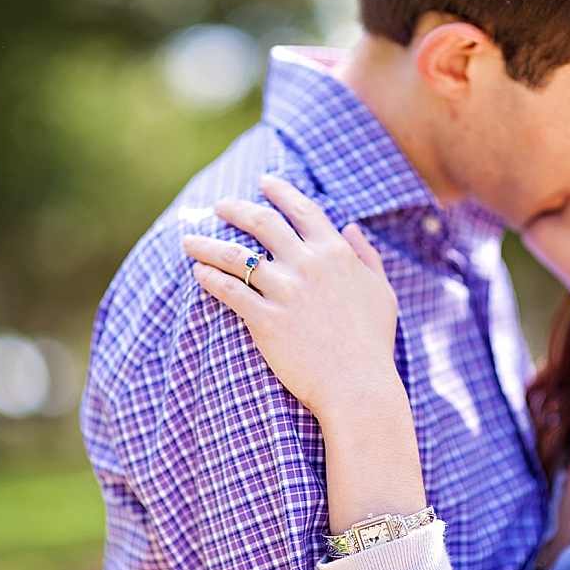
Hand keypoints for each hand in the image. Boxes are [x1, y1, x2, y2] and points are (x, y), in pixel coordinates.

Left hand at [181, 175, 402, 421]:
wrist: (358, 387)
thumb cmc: (373, 344)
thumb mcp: (381, 292)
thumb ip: (366, 256)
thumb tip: (351, 228)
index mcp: (336, 253)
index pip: (302, 209)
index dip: (280, 191)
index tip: (263, 182)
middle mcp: (308, 264)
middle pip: (261, 223)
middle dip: (234, 209)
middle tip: (217, 205)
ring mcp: (285, 291)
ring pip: (234, 255)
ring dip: (207, 244)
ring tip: (189, 240)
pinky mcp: (265, 319)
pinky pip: (228, 290)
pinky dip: (209, 278)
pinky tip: (198, 273)